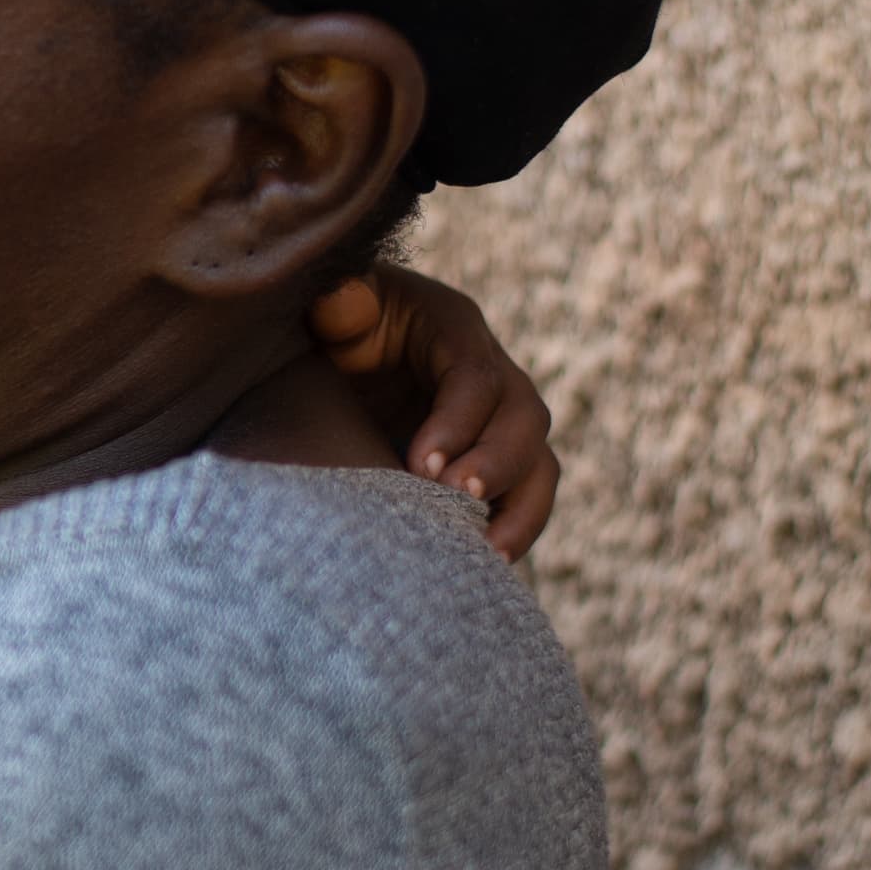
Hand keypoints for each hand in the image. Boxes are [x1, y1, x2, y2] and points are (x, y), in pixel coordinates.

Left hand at [306, 263, 558, 561]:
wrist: (332, 362)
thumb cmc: (331, 327)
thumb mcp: (333, 306)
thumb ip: (337, 302)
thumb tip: (337, 302)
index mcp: (453, 329)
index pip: (475, 376)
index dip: (458, 421)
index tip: (421, 465)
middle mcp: (491, 374)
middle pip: (525, 419)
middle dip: (497, 464)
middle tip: (455, 500)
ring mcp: (498, 421)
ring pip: (539, 465)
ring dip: (521, 511)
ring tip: (486, 554)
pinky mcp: (491, 462)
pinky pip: (524, 499)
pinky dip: (513, 532)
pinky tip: (484, 567)